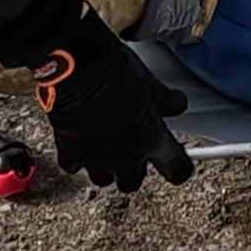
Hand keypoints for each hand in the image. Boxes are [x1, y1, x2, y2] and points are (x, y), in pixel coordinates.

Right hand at [34, 10, 192, 191]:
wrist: (79, 68)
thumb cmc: (116, 72)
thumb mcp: (151, 83)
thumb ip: (167, 101)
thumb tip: (177, 103)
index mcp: (152, 139)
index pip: (177, 169)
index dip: (179, 168)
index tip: (178, 164)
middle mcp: (127, 157)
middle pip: (134, 182)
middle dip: (134, 170)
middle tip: (133, 151)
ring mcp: (98, 159)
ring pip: (104, 179)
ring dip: (105, 168)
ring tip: (104, 147)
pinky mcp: (71, 155)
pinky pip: (75, 165)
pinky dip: (77, 156)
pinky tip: (79, 139)